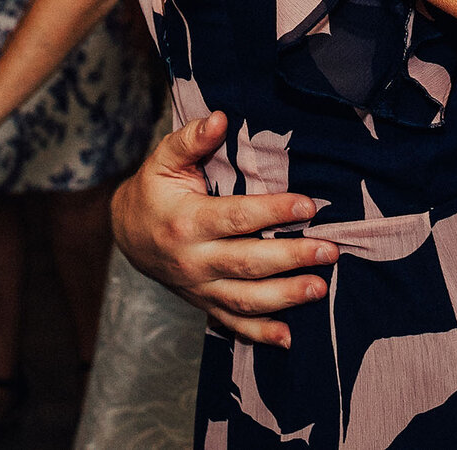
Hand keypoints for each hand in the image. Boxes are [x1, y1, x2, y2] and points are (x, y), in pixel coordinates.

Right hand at [112, 112, 337, 346]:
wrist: (126, 233)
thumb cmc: (154, 190)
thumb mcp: (163, 160)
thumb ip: (190, 139)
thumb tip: (219, 117)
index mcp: (186, 221)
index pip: (237, 217)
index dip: (274, 212)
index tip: (309, 206)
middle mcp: (193, 260)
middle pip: (248, 263)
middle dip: (292, 258)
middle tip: (330, 250)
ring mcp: (199, 287)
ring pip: (245, 299)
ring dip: (286, 297)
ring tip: (321, 288)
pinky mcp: (204, 303)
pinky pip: (232, 325)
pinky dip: (259, 335)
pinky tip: (289, 338)